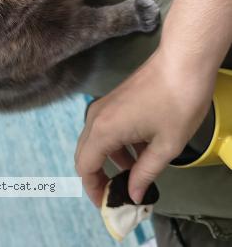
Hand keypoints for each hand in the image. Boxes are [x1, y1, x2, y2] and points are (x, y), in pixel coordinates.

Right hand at [74, 46, 216, 205]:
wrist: (181, 62)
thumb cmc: (177, 104)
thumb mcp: (165, 146)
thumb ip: (145, 173)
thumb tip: (134, 195)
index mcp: (103, 130)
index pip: (85, 167)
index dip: (93, 189)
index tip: (109, 204)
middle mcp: (95, 118)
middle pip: (85, 154)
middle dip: (99, 176)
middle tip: (119, 192)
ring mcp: (102, 106)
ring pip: (96, 141)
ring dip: (110, 160)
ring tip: (136, 171)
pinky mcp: (112, 100)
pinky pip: (105, 128)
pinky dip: (116, 144)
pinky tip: (140, 148)